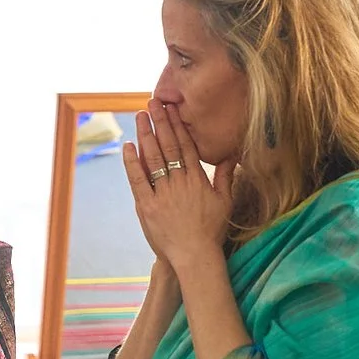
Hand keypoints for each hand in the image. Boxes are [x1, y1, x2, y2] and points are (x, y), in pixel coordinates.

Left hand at [124, 106, 236, 271]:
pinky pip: (138, 180)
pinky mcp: (147, 206)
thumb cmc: (211, 230)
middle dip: (161, 122)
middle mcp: (179, 182)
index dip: (178, 125)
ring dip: (146, 135)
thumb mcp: (224, 201)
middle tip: (154, 102)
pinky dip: (132, 162)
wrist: (195, 255)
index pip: (186, 145)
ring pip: (153, 158)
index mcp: (197, 179)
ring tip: (141, 115)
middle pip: (169, 146)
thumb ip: (225, 176)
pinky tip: (128, 145)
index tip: (172, 108)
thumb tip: (231, 155)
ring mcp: (163, 193)